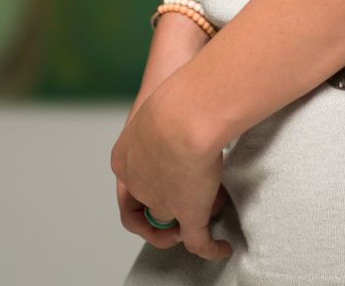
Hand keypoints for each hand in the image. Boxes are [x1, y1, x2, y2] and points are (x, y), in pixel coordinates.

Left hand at [110, 75, 232, 260]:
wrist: (185, 111)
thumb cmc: (175, 97)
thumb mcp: (160, 108)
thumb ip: (164, 123)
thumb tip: (180, 120)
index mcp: (123, 158)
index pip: (128, 188)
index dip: (148, 193)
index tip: (167, 184)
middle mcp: (135, 182)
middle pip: (148, 207)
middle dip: (170, 208)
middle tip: (188, 199)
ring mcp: (158, 200)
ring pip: (169, 223)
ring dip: (188, 222)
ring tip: (209, 205)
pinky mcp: (185, 212)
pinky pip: (196, 240)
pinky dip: (208, 248)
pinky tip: (221, 247)